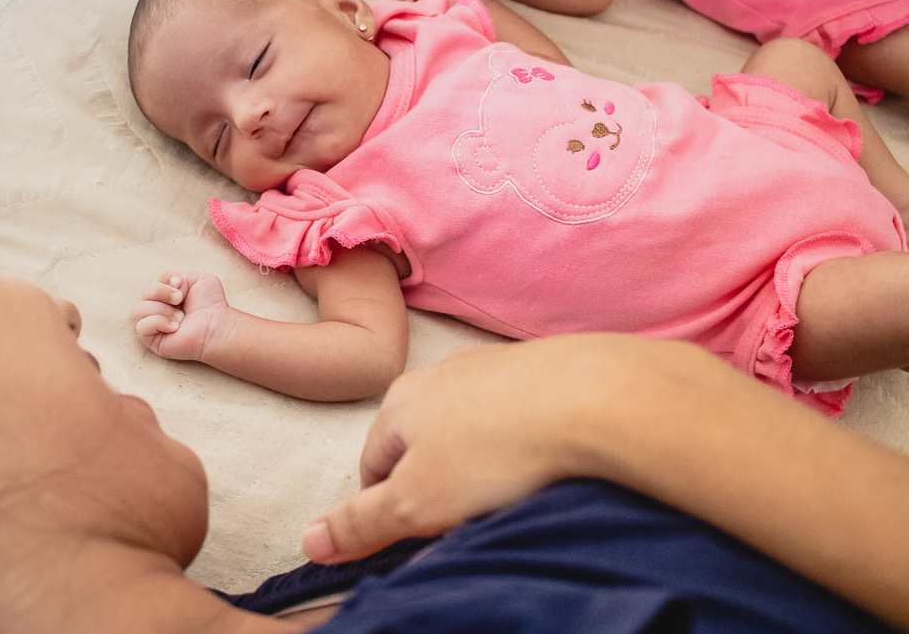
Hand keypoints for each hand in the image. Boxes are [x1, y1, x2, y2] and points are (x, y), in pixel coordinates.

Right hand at [133, 271, 231, 361]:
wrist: (217, 326)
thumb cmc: (211, 305)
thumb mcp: (199, 279)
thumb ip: (179, 275)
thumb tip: (165, 286)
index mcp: (168, 295)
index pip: (154, 281)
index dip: (165, 279)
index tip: (180, 283)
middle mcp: (159, 308)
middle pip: (145, 292)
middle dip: (162, 292)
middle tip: (180, 299)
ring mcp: (154, 325)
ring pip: (140, 309)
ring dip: (163, 310)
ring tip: (181, 318)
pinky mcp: (152, 340)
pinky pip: (141, 326)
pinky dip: (158, 323)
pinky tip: (174, 327)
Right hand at [301, 334, 687, 563]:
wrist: (598, 398)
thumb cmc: (498, 450)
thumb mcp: (416, 503)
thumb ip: (359, 523)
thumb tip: (309, 541)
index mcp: (399, 403)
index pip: (372, 468)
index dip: (391, 511)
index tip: (423, 535)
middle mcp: (439, 374)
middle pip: (423, 445)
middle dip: (439, 485)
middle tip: (469, 518)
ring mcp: (492, 366)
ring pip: (471, 428)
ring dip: (483, 463)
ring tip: (512, 493)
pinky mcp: (541, 368)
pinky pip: (518, 414)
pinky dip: (525, 441)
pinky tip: (546, 462)